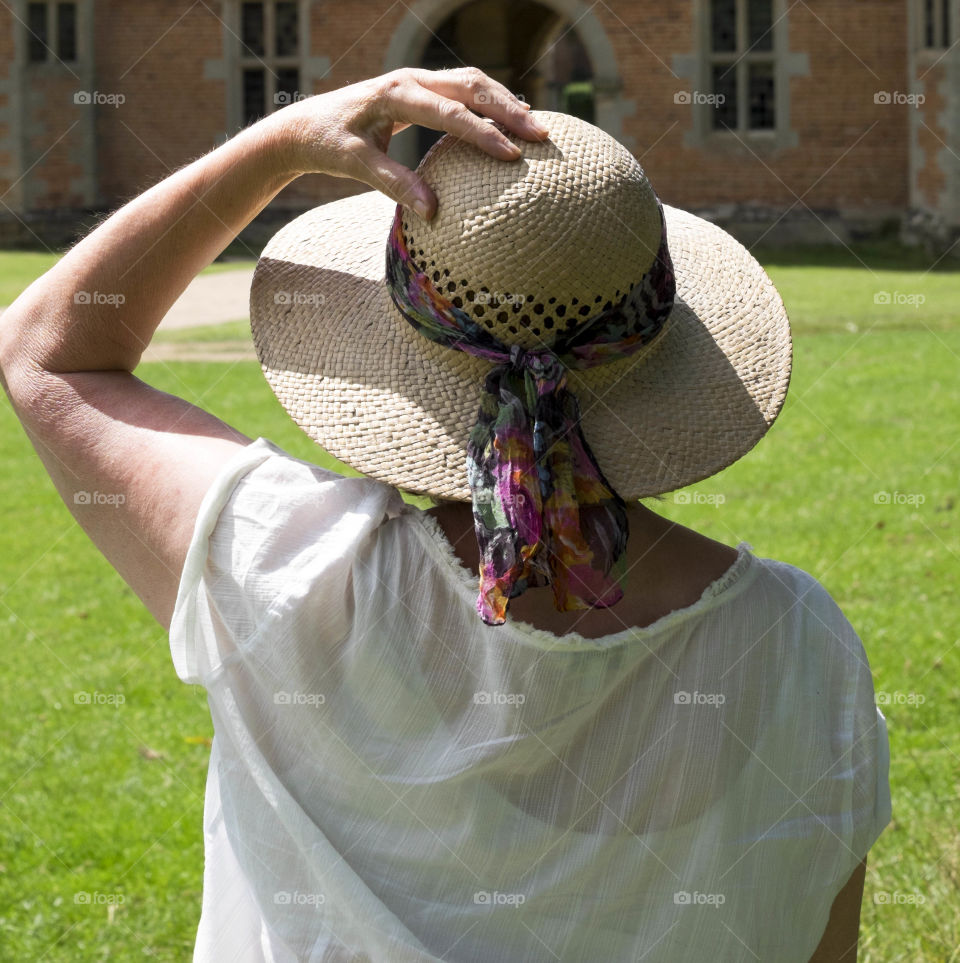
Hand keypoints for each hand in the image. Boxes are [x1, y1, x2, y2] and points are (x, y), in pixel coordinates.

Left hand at [267, 66, 549, 218]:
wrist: (304, 124)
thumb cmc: (328, 145)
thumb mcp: (356, 166)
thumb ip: (394, 184)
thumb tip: (433, 212)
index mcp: (396, 94)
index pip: (450, 113)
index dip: (484, 133)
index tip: (512, 155)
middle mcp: (410, 79)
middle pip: (471, 86)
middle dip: (508, 110)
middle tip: (541, 135)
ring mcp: (417, 80)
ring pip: (471, 82)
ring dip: (504, 101)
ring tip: (535, 127)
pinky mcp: (420, 89)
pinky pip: (462, 90)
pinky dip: (489, 102)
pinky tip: (509, 120)